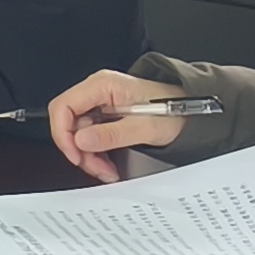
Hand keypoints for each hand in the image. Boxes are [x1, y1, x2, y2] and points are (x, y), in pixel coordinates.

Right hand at [48, 70, 191, 184]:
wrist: (192, 112)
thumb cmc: (175, 110)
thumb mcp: (145, 127)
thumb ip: (111, 134)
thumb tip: (80, 141)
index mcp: (103, 85)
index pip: (63, 106)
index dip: (63, 133)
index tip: (75, 154)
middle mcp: (97, 92)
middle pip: (68, 122)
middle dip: (78, 149)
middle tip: (95, 167)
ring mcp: (100, 104)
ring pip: (77, 133)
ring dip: (88, 155)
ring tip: (106, 169)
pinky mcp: (104, 116)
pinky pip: (89, 136)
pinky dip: (95, 153)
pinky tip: (108, 163)